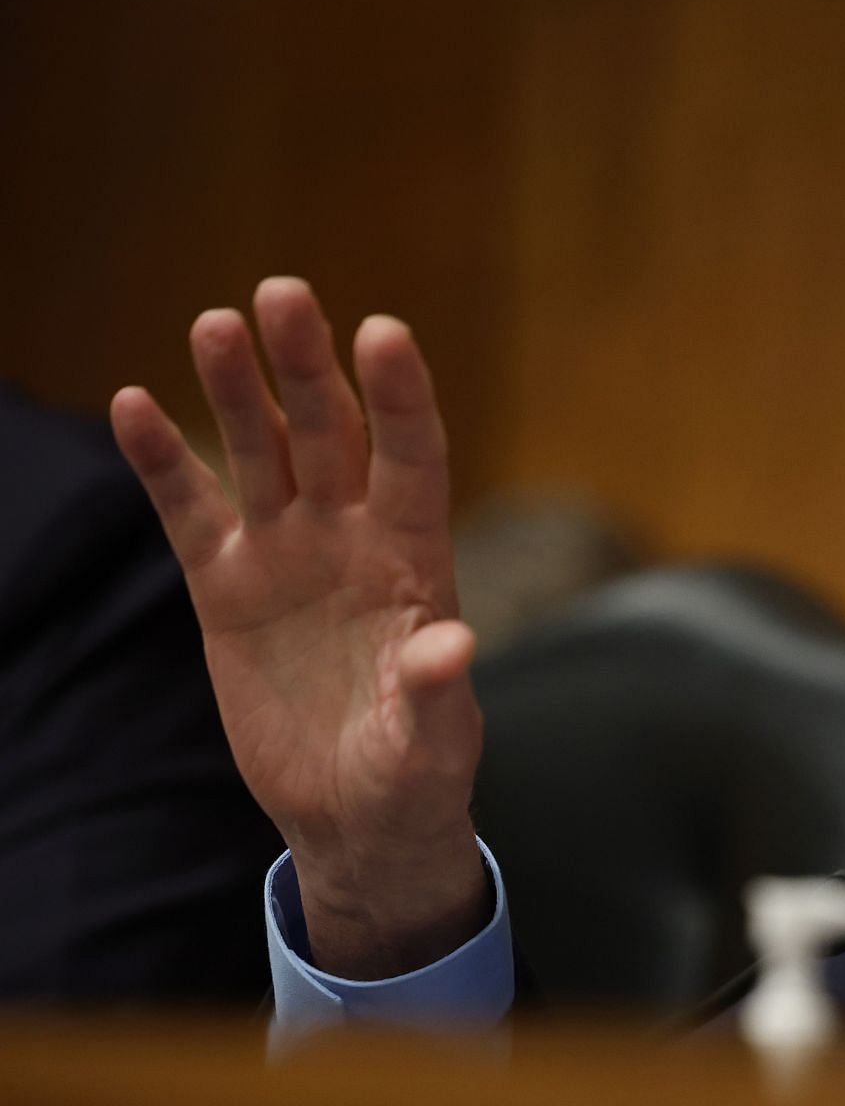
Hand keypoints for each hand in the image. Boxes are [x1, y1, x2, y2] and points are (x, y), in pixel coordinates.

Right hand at [111, 278, 487, 978]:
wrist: (352, 813)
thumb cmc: (413, 773)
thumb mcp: (431, 744)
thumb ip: (435, 693)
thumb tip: (451, 644)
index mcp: (417, 561)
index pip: (415, 460)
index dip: (401, 399)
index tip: (385, 333)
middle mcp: (352, 538)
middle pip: (330, 434)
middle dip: (308, 368)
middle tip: (283, 293)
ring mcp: (286, 554)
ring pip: (258, 453)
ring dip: (236, 392)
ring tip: (214, 324)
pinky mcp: (226, 585)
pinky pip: (189, 510)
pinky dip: (161, 462)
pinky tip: (132, 403)